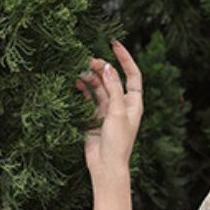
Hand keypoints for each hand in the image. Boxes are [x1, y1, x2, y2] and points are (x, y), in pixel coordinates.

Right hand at [75, 39, 142, 177]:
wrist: (106, 166)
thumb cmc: (117, 142)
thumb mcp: (117, 112)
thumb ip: (112, 88)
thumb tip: (108, 66)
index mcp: (133, 103)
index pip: (132, 75)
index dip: (125, 58)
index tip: (113, 44)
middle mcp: (122, 105)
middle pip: (113, 78)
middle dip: (103, 67)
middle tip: (88, 61)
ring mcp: (108, 110)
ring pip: (100, 86)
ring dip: (91, 77)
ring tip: (80, 71)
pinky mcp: (95, 116)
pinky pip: (90, 97)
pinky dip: (84, 89)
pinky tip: (76, 83)